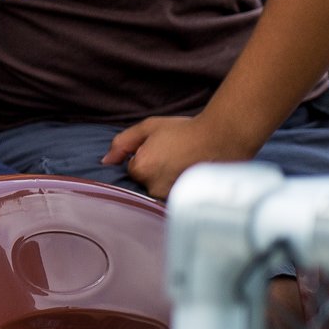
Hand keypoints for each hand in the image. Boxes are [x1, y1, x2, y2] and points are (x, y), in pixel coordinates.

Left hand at [103, 112, 257, 199]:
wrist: (222, 138)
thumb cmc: (184, 131)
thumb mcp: (148, 128)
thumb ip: (122, 143)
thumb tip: (106, 161)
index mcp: (140, 169)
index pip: (131, 169)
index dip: (144, 157)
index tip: (161, 149)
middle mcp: (154, 187)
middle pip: (145, 182)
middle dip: (154, 170)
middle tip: (174, 156)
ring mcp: (172, 196)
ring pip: (160, 190)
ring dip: (167, 179)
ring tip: (184, 164)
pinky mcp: (189, 200)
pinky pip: (175, 195)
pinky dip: (179, 186)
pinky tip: (190, 173)